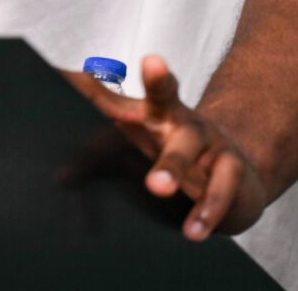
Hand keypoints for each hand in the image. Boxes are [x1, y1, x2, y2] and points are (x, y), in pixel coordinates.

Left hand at [65, 53, 270, 240]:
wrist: (239, 174)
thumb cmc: (175, 159)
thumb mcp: (140, 156)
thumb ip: (99, 162)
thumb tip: (58, 178)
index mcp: (151, 114)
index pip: (118, 97)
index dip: (99, 84)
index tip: (77, 72)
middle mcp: (179, 118)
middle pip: (165, 96)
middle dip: (157, 82)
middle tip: (146, 68)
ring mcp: (209, 139)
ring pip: (190, 144)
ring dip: (173, 165)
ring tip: (157, 187)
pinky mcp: (233, 167)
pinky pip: (222, 184)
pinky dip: (207, 208)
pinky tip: (194, 229)